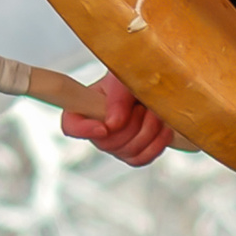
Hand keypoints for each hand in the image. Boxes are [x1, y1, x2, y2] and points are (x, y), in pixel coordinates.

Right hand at [60, 70, 174, 166]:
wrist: (159, 85)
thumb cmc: (137, 76)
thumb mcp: (124, 79)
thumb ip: (117, 98)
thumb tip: (113, 124)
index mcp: (86, 106)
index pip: (71, 125)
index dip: (83, 130)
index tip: (104, 128)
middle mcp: (96, 127)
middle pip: (105, 143)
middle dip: (131, 126)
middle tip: (143, 106)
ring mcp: (115, 143)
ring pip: (126, 152)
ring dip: (148, 132)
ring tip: (155, 112)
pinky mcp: (133, 152)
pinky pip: (140, 159)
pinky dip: (155, 145)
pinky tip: (164, 129)